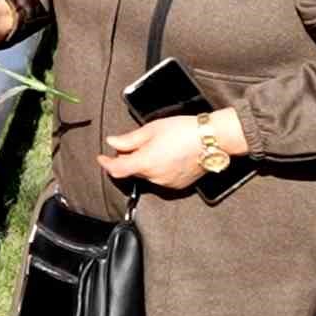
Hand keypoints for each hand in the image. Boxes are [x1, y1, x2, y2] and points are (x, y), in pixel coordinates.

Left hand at [96, 109, 248, 190]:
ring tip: (155, 147)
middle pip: (132, 171)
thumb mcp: (152, 129)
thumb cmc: (183, 130)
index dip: (106, 164)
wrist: (213, 139)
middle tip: (133, 145)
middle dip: (128, 159)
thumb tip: (112, 142)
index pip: (117, 170)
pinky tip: (166, 155)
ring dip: (144, 164)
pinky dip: (157, 169)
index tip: (102, 158)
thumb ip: (129, 139)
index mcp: (145, 163)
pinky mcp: (179, 185)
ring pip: (146, 175)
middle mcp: (154, 177)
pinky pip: (160, 178)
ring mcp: (167, 183)